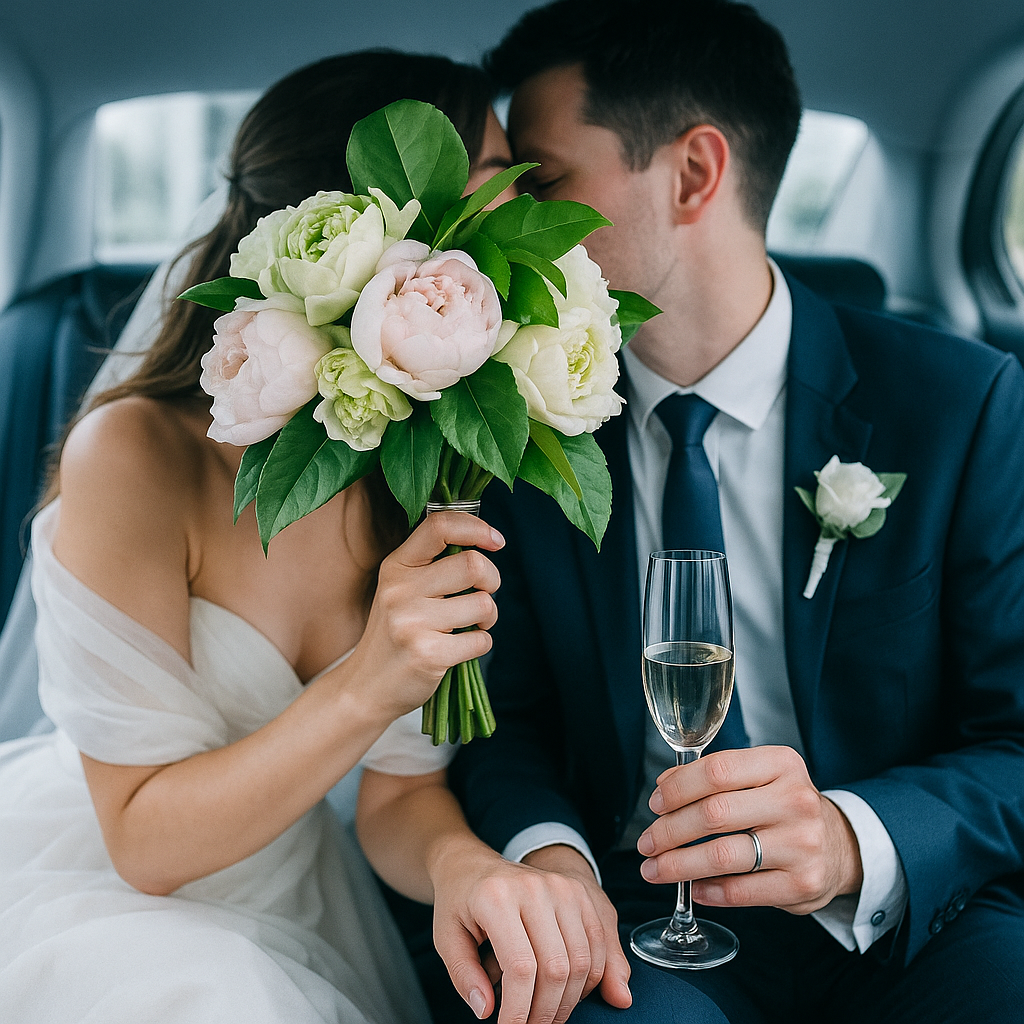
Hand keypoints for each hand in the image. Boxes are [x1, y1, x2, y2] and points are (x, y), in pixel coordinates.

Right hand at [346, 511, 502, 719]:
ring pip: (484, 604)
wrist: (366, 687)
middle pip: (473, 565)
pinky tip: (459, 649)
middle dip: (492, 580)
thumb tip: (485, 540)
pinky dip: (480, 644)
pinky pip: (481, 640)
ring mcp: (411, 622)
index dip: (476, 527)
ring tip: (470, 626)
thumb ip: (433, 565)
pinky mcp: (427, 654)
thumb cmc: (397, 633)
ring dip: (488, 617)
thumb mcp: (402, 590)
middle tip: (484, 594)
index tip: (496, 542)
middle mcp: (400, 590)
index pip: (439, 527)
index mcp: (396, 566)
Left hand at [432, 842, 630, 1022]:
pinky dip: (590, 977)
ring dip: (569, 1000)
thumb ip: (464, 975)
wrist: (473, 864)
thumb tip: (486, 1010)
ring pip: (582, 960)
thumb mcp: (445, 937)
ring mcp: (562, 887)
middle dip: (546, 1012)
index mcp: (497, 897)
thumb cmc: (459, 902)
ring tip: (546, 1013)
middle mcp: (534, 887)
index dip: (519, 1010)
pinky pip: (598, 943)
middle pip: (557, 968)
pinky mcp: (578, 891)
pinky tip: (567, 990)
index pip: (520, 968)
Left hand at [636, 745, 862, 913]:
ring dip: (679, 865)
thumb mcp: (758, 777)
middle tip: (647, 843)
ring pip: (723, 855)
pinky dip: (708, 891)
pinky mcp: (802, 883)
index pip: (717, 770)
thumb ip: (714, 777)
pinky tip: (693, 888)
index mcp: (781, 764)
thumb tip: (664, 789)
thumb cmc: (781, 806)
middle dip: (669, 830)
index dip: (677, 788)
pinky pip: (741, 891)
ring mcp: (802, 844)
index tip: (655, 804)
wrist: (837, 845)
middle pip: (714, 813)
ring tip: (654, 869)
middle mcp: (795, 800)